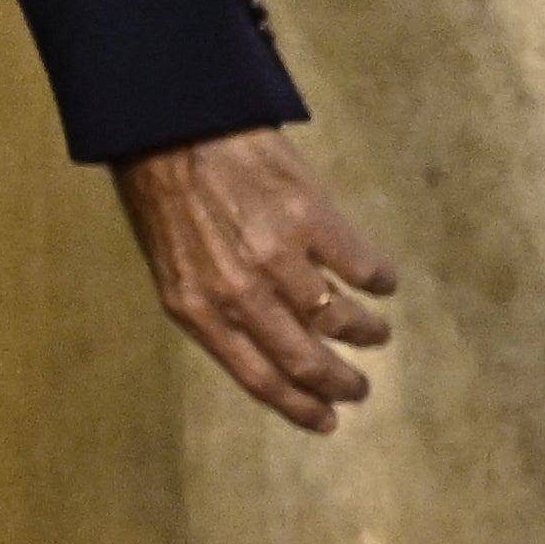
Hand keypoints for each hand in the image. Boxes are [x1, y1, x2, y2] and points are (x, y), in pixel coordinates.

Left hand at [112, 125, 397, 433]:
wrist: (172, 122)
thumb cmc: (163, 192)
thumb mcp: (173, 264)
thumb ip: (214, 306)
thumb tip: (266, 340)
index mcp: (199, 309)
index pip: (260, 378)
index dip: (300, 407)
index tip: (330, 421)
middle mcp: (240, 293)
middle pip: (307, 360)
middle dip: (342, 383)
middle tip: (360, 388)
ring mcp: (279, 257)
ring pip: (341, 318)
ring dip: (366, 332)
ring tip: (376, 333)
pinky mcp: (312, 218)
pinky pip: (362, 268)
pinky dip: (378, 281)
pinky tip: (380, 281)